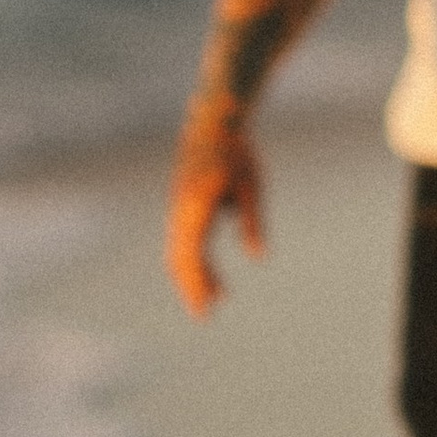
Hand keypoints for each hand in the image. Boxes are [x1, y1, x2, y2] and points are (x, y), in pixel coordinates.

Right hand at [166, 103, 264, 314]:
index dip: (198, 283)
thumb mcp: (251, 186)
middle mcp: (181, 210)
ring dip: (195, 275)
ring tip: (218, 298)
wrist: (214, 121)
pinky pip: (184, 240)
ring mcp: (179, 207)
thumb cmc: (236, 152)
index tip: (207, 306)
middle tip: (206, 315)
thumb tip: (257, 256)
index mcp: (196, 206)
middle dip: (192, 287)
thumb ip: (251, 222)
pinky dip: (195, 260)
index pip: (191, 254)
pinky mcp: (182, 205)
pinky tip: (214, 274)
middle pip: (180, 258)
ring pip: (180, 251)